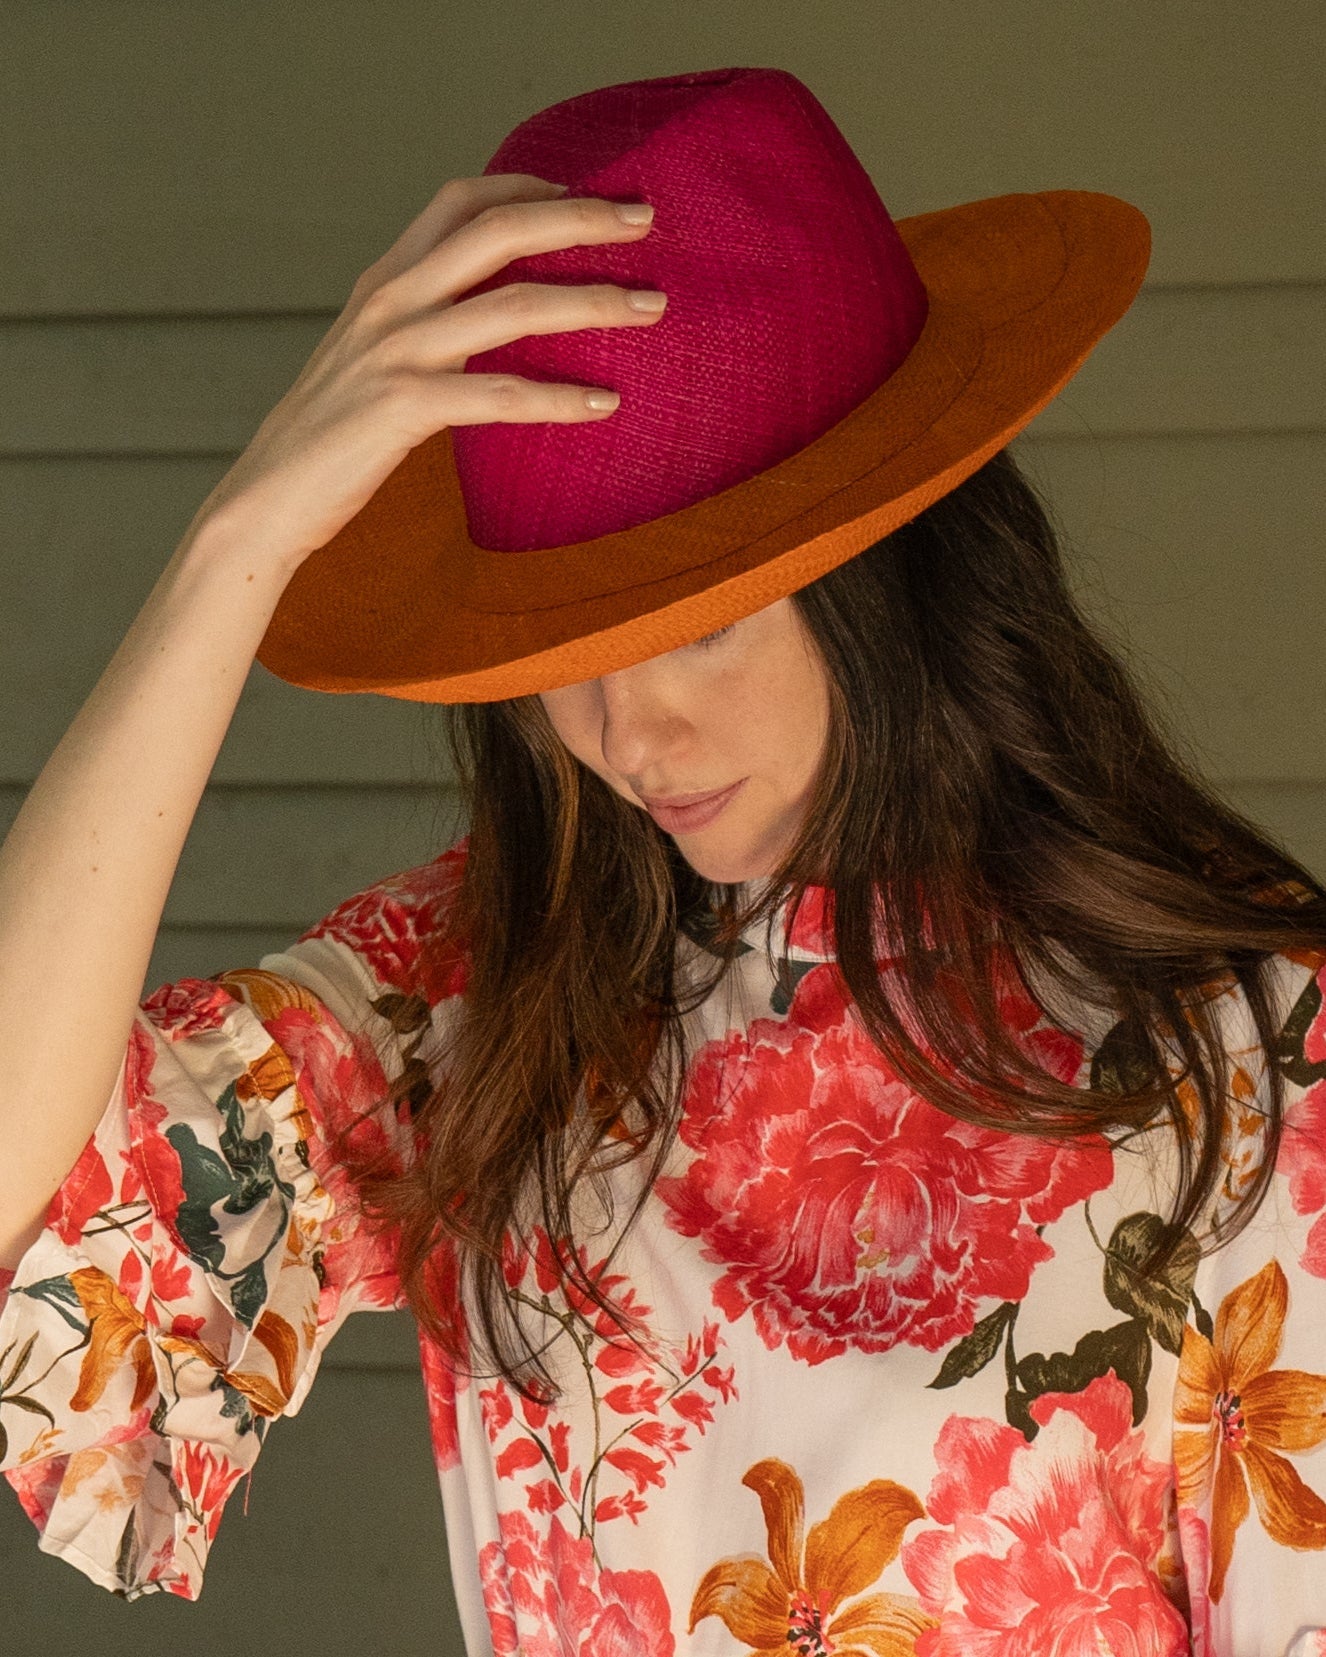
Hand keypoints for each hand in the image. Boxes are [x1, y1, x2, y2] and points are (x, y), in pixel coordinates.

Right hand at [189, 173, 663, 572]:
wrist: (267, 499)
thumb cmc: (333, 437)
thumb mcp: (375, 359)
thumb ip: (427, 326)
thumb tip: (494, 317)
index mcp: (385, 281)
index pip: (461, 200)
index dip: (531, 186)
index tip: (589, 194)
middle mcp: (390, 300)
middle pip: (497, 229)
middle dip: (580, 217)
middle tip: (645, 217)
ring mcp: (395, 351)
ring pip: (512, 305)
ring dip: (593, 300)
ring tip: (652, 307)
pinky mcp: (401, 408)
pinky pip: (499, 396)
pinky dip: (559, 397)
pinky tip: (605, 405)